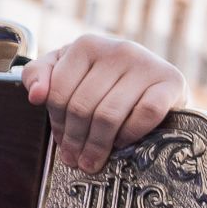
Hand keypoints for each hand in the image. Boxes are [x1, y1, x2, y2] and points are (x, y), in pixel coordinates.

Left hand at [25, 35, 182, 173]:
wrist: (157, 83)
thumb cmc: (104, 80)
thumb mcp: (67, 71)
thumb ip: (40, 75)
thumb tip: (35, 95)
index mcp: (86, 45)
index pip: (58, 92)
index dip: (56, 123)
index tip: (60, 143)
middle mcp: (117, 49)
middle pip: (82, 106)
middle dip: (76, 140)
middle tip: (75, 161)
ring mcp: (146, 63)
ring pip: (109, 114)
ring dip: (97, 145)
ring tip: (92, 162)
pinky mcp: (171, 81)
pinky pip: (144, 114)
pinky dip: (130, 133)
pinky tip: (122, 142)